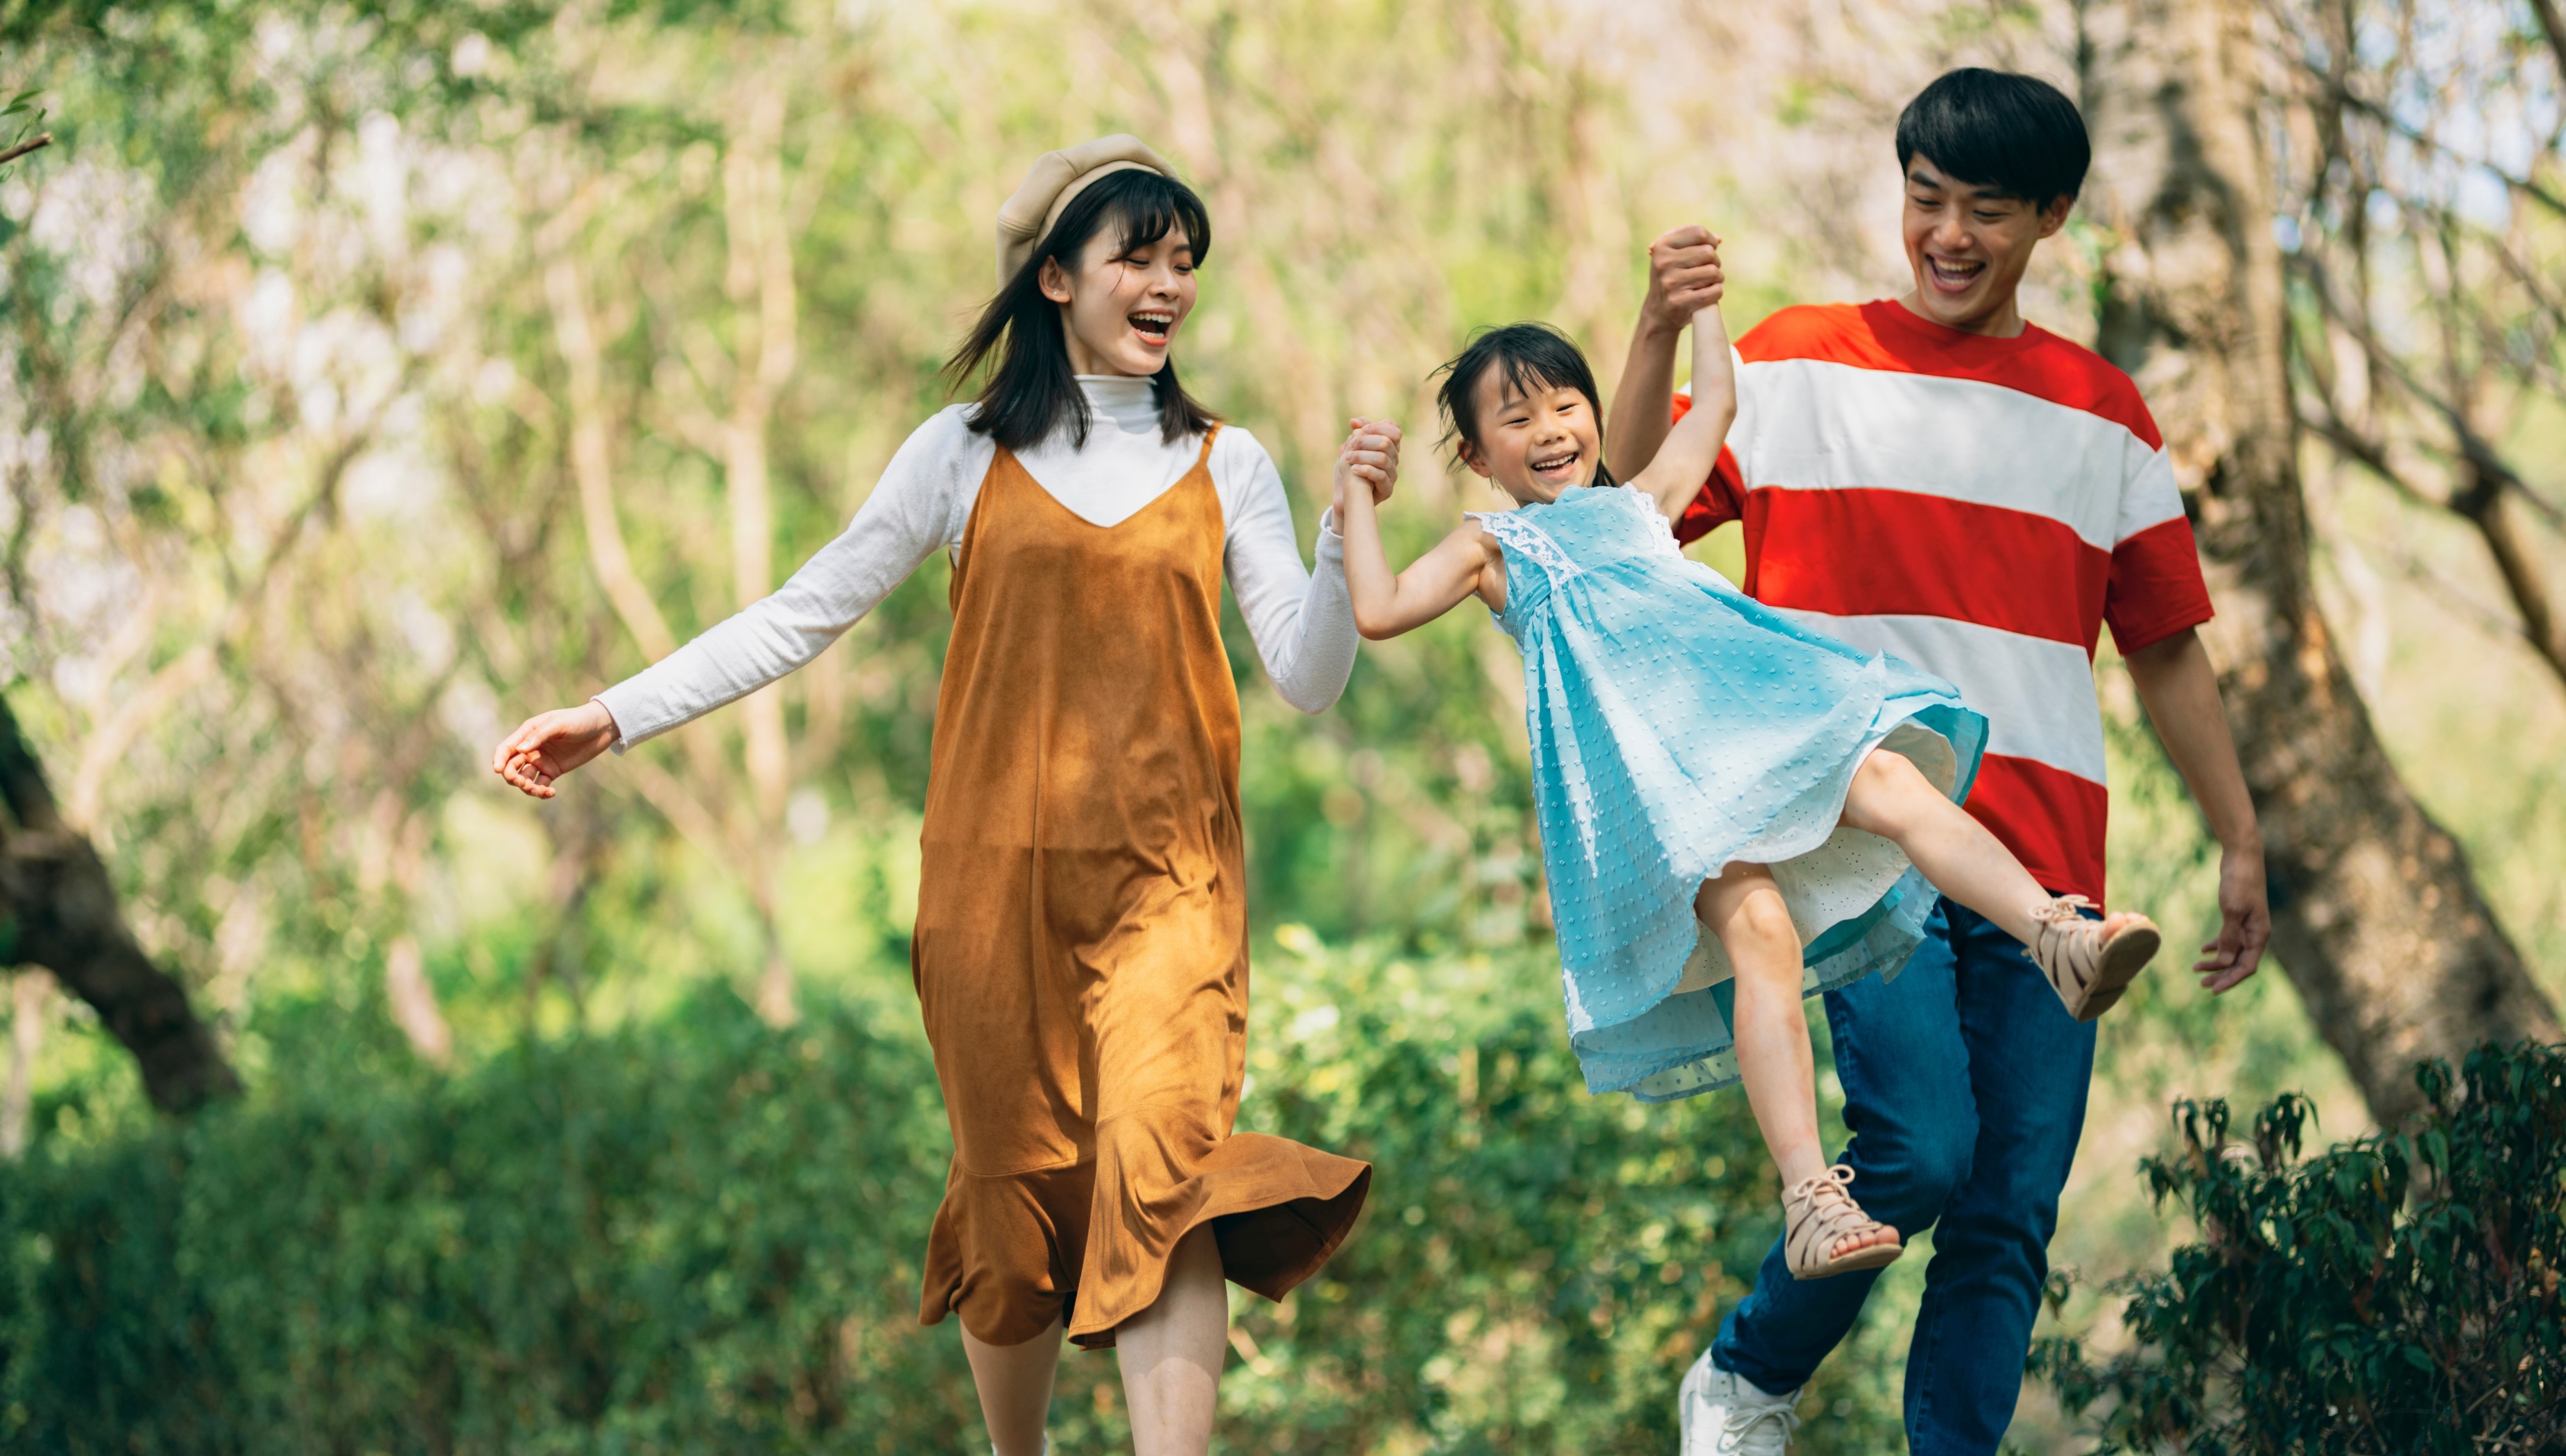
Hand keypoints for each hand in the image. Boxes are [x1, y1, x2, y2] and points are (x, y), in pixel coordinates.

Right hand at [491, 701, 619, 799]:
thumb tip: (521, 750)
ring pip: (524, 779)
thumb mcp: (559, 724)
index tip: (498, 769)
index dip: (499, 759)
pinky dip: (541, 791)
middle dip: (512, 777)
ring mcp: (541, 761)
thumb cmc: (579, 720)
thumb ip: (540, 736)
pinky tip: (551, 792)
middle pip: (511, 767)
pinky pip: (540, 784)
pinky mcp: (553, 771)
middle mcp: (530, 748)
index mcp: (528, 733)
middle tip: (523, 782)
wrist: (601, 728)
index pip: (506, 748)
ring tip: (541, 790)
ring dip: (527, 787)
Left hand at [1333, 417, 1401, 516]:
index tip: (1361, 430)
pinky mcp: (1387, 489)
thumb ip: (1358, 431)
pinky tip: (1353, 469)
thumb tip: (1354, 422)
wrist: (1349, 493)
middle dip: (1365, 441)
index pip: (1394, 430)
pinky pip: (1380, 476)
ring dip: (1361, 456)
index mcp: (1390, 446)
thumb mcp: (1353, 446)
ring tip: (1347, 458)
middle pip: (1385, 443)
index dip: (1378, 427)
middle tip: (1350, 445)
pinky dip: (1365, 470)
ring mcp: (1392, 474)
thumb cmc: (1353, 466)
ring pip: (1382, 459)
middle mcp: (1394, 459)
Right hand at [1641, 224, 1725, 334]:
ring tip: (1707, 283)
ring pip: (1713, 272)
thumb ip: (1693, 243)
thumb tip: (1719, 239)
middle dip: (1714, 262)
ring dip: (1717, 278)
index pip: (1698, 233)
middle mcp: (1664, 263)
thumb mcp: (1672, 256)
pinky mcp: (1680, 302)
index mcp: (1661, 246)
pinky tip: (1709, 294)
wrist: (1658, 313)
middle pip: (1708, 252)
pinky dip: (1717, 293)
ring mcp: (1671, 283)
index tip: (1709, 250)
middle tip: (1708, 271)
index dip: (1710, 241)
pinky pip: (1714, 291)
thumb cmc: (1671, 279)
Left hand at [2195, 839, 2270, 991]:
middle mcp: (2256, 932)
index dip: (2231, 980)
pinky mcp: (2238, 915)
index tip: (2213, 989)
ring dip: (2217, 962)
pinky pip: (2228, 937)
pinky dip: (2217, 945)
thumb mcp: (2232, 910)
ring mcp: (2248, 924)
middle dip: (2222, 975)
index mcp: (2259, 934)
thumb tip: (2224, 962)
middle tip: (2201, 984)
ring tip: (2196, 968)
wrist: (2242, 856)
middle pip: (2239, 963)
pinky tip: (2203, 950)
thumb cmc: (2239, 881)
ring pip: (2233, 951)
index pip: (2247, 967)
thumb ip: (2229, 937)